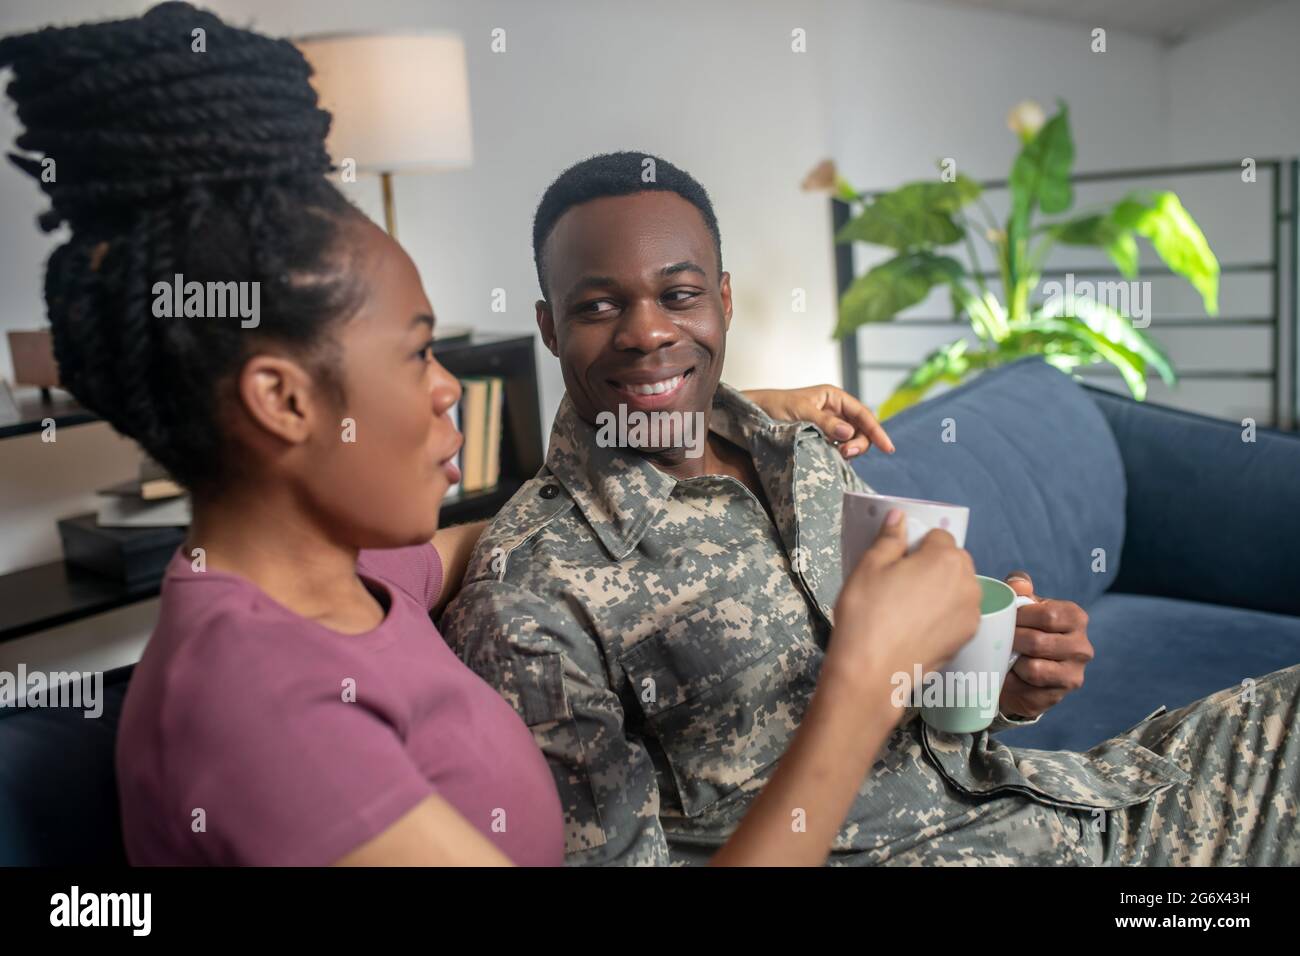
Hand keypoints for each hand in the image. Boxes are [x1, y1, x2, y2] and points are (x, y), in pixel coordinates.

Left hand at [744, 384, 893, 457]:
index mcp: (834, 397)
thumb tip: (848, 434)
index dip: (877, 431)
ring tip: (838, 455)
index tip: (888, 447)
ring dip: (850, 450)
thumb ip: (824, 422)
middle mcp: (835, 411)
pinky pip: (838, 448)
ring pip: (852, 441)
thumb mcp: (800, 411)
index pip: (863, 414)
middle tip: (845, 453)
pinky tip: (832, 457)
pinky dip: (839, 454)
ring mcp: (829, 426)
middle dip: (860, 443)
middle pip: (861, 430)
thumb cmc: (774, 406)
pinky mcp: (821, 439)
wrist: (754, 414)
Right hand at [825, 511, 980, 708]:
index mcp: (946, 557)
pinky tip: (919, 627)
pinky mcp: (968, 638)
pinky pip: (959, 613)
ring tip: (910, 608)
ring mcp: (972, 613)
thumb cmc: (867, 612)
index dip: (918, 546)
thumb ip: (890, 538)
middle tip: (902, 584)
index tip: (898, 562)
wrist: (872, 671)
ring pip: (959, 588)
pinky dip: (945, 614)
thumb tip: (900, 516)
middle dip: (934, 565)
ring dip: (942, 590)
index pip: (939, 536)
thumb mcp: (869, 566)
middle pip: (954, 561)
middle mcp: (968, 582)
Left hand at [999, 572, 1092, 718]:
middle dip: (1012, 640)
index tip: (1006, 619)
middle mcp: (1082, 648)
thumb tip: (1019, 584)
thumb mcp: (1023, 604)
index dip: (1020, 617)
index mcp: (1076, 618)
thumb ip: (1019, 587)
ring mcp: (1073, 675)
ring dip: (1012, 662)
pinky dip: (1011, 682)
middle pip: (1038, 643)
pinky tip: (1007, 674)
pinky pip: (1027, 691)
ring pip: (1034, 669)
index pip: (1048, 616)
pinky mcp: (1057, 697)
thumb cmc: (1025, 627)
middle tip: (999, 639)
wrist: (1023, 667)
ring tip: (1005, 656)